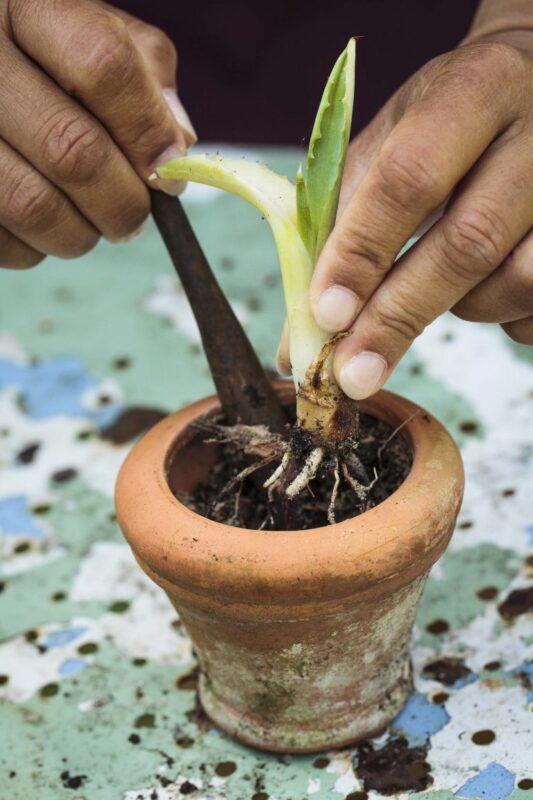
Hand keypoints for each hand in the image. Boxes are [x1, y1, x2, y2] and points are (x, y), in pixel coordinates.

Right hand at [0, 0, 194, 268]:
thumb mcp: (95, 35)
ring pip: (35, 207)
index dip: (147, 131)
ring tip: (90, 223)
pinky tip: (44, 223)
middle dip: (123, 202)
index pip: (103, 65)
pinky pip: (5, 242)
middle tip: (134, 217)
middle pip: (73, 150)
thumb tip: (177, 149)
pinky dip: (37, 249)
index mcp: (27, 7)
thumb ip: (146, 78)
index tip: (169, 173)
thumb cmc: (46, 57)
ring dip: (81, 234)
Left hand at [280, 38, 532, 397]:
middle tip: (354, 372)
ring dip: (464, 309)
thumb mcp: (390, 141)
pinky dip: (507, 318)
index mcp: (475, 90)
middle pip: (468, 242)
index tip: (326, 314)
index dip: (363, 252)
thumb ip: (342, 226)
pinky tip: (487, 289)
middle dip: (399, 316)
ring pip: (517, 281)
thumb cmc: (448, 121)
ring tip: (440, 286)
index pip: (409, 178)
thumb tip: (302, 338)